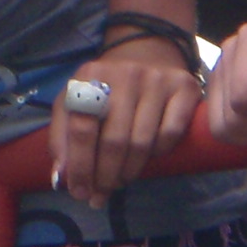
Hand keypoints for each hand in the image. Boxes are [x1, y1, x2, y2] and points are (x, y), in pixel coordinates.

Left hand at [52, 38, 198, 206]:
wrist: (148, 51)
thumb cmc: (107, 86)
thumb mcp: (75, 100)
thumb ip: (62, 135)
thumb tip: (61, 178)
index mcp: (90, 76)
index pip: (81, 128)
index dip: (79, 167)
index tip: (79, 192)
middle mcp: (125, 75)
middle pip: (113, 141)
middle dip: (105, 177)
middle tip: (101, 195)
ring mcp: (157, 80)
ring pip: (142, 143)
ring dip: (129, 172)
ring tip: (120, 180)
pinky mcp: (185, 88)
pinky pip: (170, 135)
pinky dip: (158, 154)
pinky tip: (148, 157)